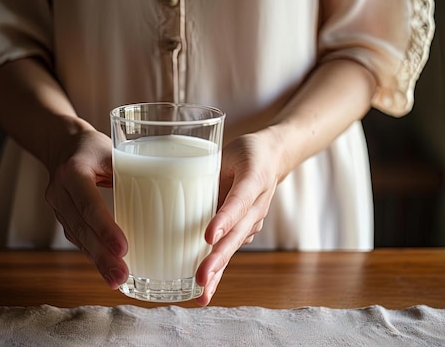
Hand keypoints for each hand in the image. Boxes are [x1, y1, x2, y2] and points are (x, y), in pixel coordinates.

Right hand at [45, 129, 128, 289]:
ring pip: (77, 237)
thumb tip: (166, 191)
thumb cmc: (94, 147)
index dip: (105, 227)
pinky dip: (93, 255)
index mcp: (73, 171)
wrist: (63, 145)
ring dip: (97, 261)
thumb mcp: (112, 150)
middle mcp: (60, 191)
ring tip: (116, 279)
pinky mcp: (63, 217)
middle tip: (122, 275)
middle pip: (81, 228)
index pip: (88, 203)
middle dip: (102, 254)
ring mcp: (58, 206)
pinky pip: (78, 239)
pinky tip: (107, 270)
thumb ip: (131, 169)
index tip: (124, 248)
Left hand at [195, 129, 282, 305]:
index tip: (208, 236)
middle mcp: (256, 206)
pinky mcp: (244, 229)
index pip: (238, 202)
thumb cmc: (245, 154)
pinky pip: (229, 250)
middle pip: (236, 234)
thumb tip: (172, 188)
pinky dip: (217, 270)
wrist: (273, 157)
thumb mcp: (229, 152)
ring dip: (217, 270)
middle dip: (217, 259)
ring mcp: (252, 221)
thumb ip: (207, 170)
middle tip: (201, 278)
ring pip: (232, 247)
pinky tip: (203, 290)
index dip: (224, 219)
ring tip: (201, 292)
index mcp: (254, 180)